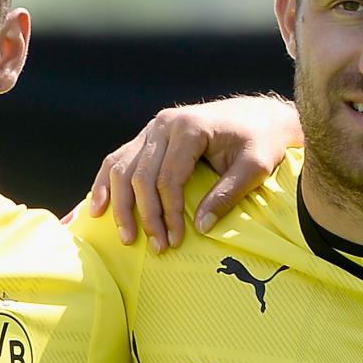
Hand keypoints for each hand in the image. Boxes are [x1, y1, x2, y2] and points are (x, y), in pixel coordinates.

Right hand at [71, 95, 301, 250]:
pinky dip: (107, 183)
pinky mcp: (150, 136)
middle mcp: (164, 124)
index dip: (169, 213)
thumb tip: (200, 228)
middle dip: (145, 215)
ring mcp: (153, 128)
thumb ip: (226, 195)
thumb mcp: (254, 168)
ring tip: (125, 235)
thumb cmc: (262, 142)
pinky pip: (120, 158)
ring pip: (122, 167)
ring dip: (120, 204)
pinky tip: (99, 207)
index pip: (168, 178)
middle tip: (155, 246)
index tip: (175, 240)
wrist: (262, 116)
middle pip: (141, 175)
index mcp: (189, 128)